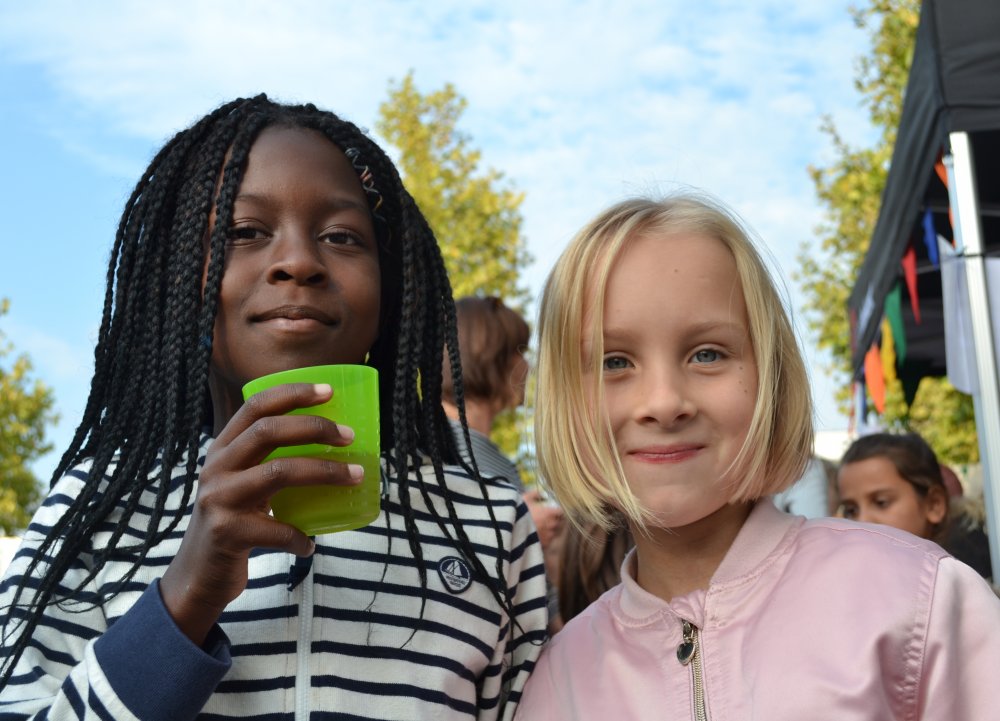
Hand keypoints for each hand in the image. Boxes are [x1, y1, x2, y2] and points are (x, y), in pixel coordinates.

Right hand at [160, 382, 359, 644]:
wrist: (197, 576)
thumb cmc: (233, 523)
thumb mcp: (242, 483)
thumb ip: (269, 462)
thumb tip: (334, 446)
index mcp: (222, 449)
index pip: (255, 406)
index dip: (292, 394)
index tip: (328, 391)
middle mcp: (216, 467)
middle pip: (267, 431)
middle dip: (314, 428)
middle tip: (349, 435)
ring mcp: (218, 499)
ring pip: (278, 472)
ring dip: (324, 472)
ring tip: (355, 477)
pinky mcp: (226, 533)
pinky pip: (277, 529)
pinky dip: (300, 537)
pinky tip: (309, 545)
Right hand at [522, 489, 564, 548]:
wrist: (509, 529)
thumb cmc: (517, 513)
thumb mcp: (525, 499)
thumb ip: (535, 494)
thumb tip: (541, 493)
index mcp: (549, 513)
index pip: (560, 512)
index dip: (557, 510)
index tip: (554, 510)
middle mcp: (551, 525)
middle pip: (559, 523)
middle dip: (555, 520)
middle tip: (548, 519)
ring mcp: (547, 537)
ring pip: (554, 533)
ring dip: (550, 530)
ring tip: (542, 529)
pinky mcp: (542, 546)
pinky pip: (547, 542)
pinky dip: (545, 539)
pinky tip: (538, 537)